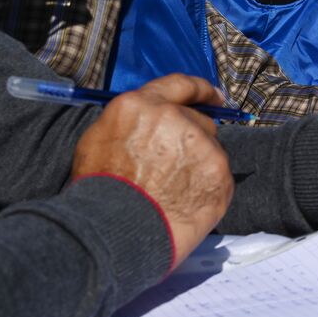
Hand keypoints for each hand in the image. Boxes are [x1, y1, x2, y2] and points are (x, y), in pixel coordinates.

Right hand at [71, 75, 233, 268]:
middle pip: (199, 122)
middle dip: (193, 139)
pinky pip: (219, 176)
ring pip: (211, 150)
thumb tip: (156, 123)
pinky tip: (188, 204)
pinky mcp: (218, 172)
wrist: (111, 230)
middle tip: (177, 168)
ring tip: (175, 192)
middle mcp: (175, 118)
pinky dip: (209, 188)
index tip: (216, 97)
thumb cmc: (97, 190)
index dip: (202, 91)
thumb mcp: (100, 140)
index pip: (181, 85)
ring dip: (200, 165)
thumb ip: (135, 123)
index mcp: (141, 106)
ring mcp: (201, 145)